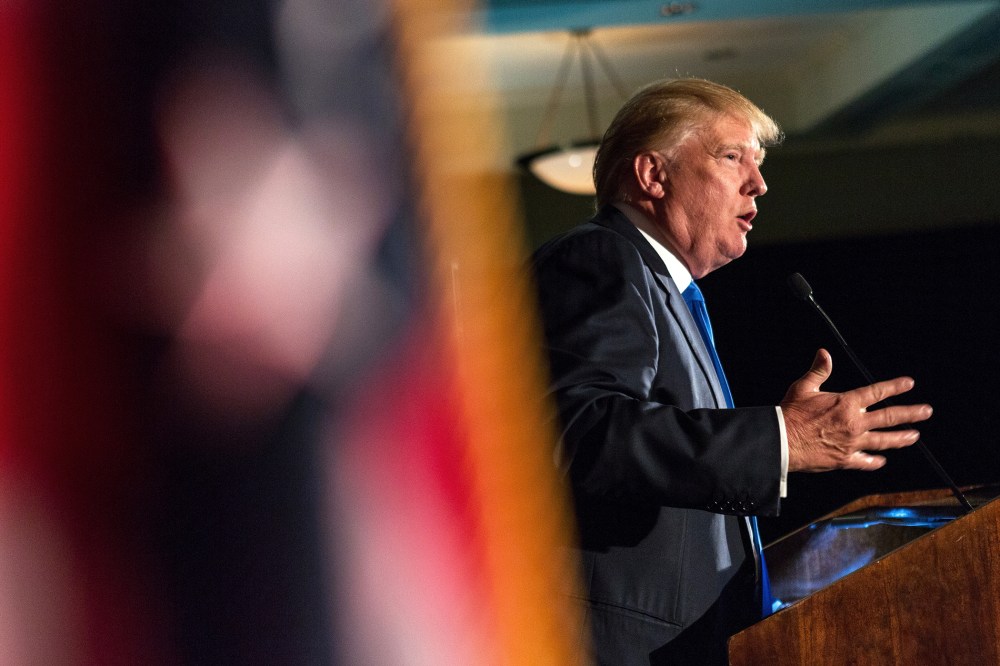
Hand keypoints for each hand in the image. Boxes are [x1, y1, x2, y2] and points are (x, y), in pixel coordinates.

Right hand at [781, 349, 932, 472]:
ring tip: (915, 436)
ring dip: (901, 438)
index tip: (909, 383)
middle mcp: (854, 423)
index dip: (894, 387)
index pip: (877, 392)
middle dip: (911, 413)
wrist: (782, 441)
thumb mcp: (803, 387)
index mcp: (846, 403)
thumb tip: (825, 353)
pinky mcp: (845, 459)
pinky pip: (865, 461)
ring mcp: (852, 443)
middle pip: (889, 417)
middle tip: (926, 411)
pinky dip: (875, 461)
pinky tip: (882, 461)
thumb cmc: (790, 413)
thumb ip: (818, 371)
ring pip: (884, 441)